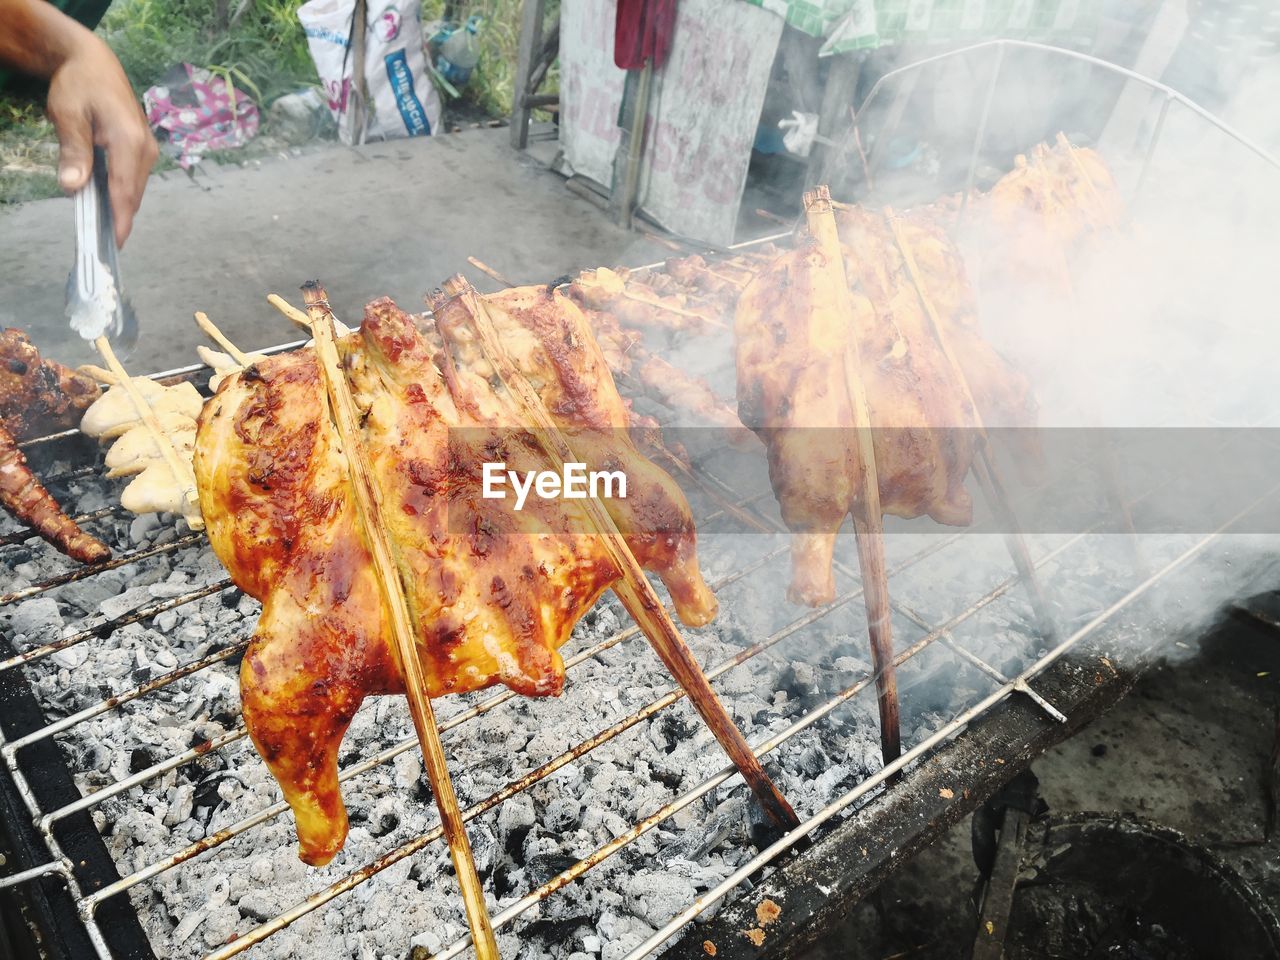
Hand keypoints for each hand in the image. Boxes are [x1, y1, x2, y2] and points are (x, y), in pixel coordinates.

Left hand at [45, 32, 156, 246]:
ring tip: (102, 229)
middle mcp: (146, 149)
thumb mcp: (67, 113)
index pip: (125, 190)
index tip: (115, 244)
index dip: (120, 220)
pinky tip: (105, 204)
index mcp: (129, 141)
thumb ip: (73, 151)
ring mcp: (148, 150)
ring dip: (119, 208)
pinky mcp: (144, 151)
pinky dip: (121, 195)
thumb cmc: (79, 84)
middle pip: (132, 195)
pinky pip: (134, 180)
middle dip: (119, 220)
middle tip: (102, 244)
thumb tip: (73, 188)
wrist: (95, 62)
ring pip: (134, 189)